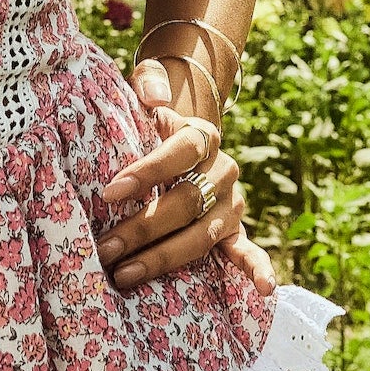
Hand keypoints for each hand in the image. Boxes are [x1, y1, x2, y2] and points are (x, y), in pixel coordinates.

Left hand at [100, 59, 269, 293]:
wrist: (182, 139)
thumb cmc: (153, 121)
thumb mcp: (149, 90)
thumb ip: (149, 80)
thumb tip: (153, 95)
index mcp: (202, 135)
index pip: (180, 151)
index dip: (147, 171)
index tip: (111, 191)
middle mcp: (223, 170)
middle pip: (186, 201)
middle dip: (142, 227)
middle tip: (104, 247)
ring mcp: (232, 204)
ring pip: (201, 234)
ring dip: (164, 257)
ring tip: (124, 273)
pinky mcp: (235, 231)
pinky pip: (247, 251)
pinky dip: (258, 269)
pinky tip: (264, 289)